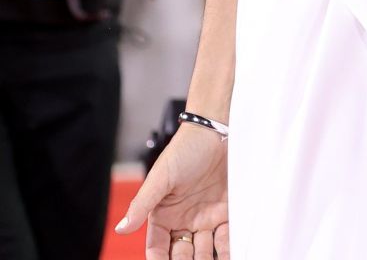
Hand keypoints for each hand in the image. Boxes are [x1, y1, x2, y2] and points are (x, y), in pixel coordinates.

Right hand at [116, 125, 229, 258]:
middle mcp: (184, 221)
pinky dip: (228, 248)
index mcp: (163, 216)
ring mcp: (206, 217)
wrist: (217, 132)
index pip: (158, 248)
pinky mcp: (227, 211)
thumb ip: (142, 205)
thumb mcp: (160, 178)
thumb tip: (121, 229)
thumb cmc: (184, 150)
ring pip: (204, 250)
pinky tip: (232, 254)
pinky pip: (226, 236)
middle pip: (182, 254)